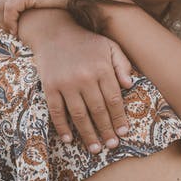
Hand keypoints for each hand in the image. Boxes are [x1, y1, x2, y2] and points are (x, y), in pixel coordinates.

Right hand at [20, 10, 135, 151]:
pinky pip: (56, 112)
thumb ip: (122, 64)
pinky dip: (62, 127)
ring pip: (78, 115)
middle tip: (112, 146)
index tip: (123, 132)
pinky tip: (69, 139)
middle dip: (106, 130)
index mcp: (101, 68)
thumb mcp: (110, 46)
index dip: (119, 118)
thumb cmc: (86, 42)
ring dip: (87, 134)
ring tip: (95, 148)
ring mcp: (66, 83)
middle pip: (98, 110)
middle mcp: (84, 77)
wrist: (54, 32)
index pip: (114, 99)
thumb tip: (130, 86)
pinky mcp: (50, 87)